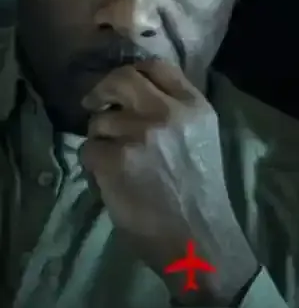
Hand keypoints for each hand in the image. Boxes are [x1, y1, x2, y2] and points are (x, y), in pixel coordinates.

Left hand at [80, 60, 258, 305]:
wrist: (199, 241)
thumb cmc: (201, 195)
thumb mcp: (202, 139)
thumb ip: (176, 112)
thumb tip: (133, 97)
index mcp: (195, 107)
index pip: (157, 67)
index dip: (133, 72)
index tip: (121, 88)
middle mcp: (168, 113)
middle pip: (121, 79)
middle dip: (103, 90)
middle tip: (94, 104)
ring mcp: (140, 135)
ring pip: (99, 121)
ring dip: (101, 139)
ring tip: (116, 164)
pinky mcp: (115, 160)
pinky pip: (88, 150)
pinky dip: (94, 166)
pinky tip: (111, 183)